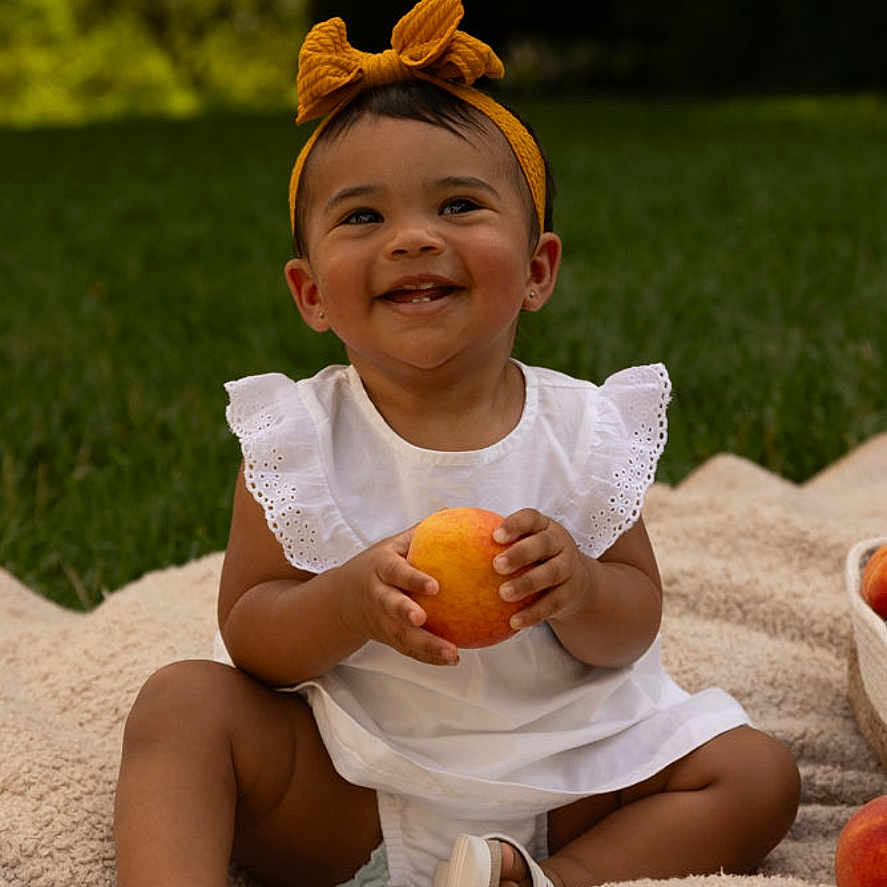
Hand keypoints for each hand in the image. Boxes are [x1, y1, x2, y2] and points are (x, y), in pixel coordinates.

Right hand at [338, 528, 459, 666]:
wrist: (344, 599)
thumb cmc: (379, 565)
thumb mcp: (393, 545)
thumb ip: (420, 533)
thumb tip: (453, 511)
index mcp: (381, 569)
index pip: (396, 572)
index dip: (413, 579)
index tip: (434, 586)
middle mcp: (378, 596)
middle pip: (391, 607)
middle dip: (405, 614)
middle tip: (423, 621)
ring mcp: (381, 620)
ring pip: (401, 636)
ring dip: (426, 646)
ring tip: (452, 654)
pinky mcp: (387, 638)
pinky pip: (408, 649)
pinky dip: (428, 657)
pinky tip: (451, 658)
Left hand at [492, 509, 594, 630]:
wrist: (573, 582)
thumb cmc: (532, 558)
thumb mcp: (520, 541)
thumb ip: (486, 535)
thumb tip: (440, 517)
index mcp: (542, 526)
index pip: (530, 518)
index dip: (514, 525)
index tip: (495, 536)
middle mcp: (559, 543)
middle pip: (543, 544)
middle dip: (520, 553)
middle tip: (496, 565)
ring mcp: (569, 568)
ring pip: (551, 573)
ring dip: (527, 584)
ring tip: (503, 594)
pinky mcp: (571, 593)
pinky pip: (553, 604)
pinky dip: (534, 614)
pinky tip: (514, 623)